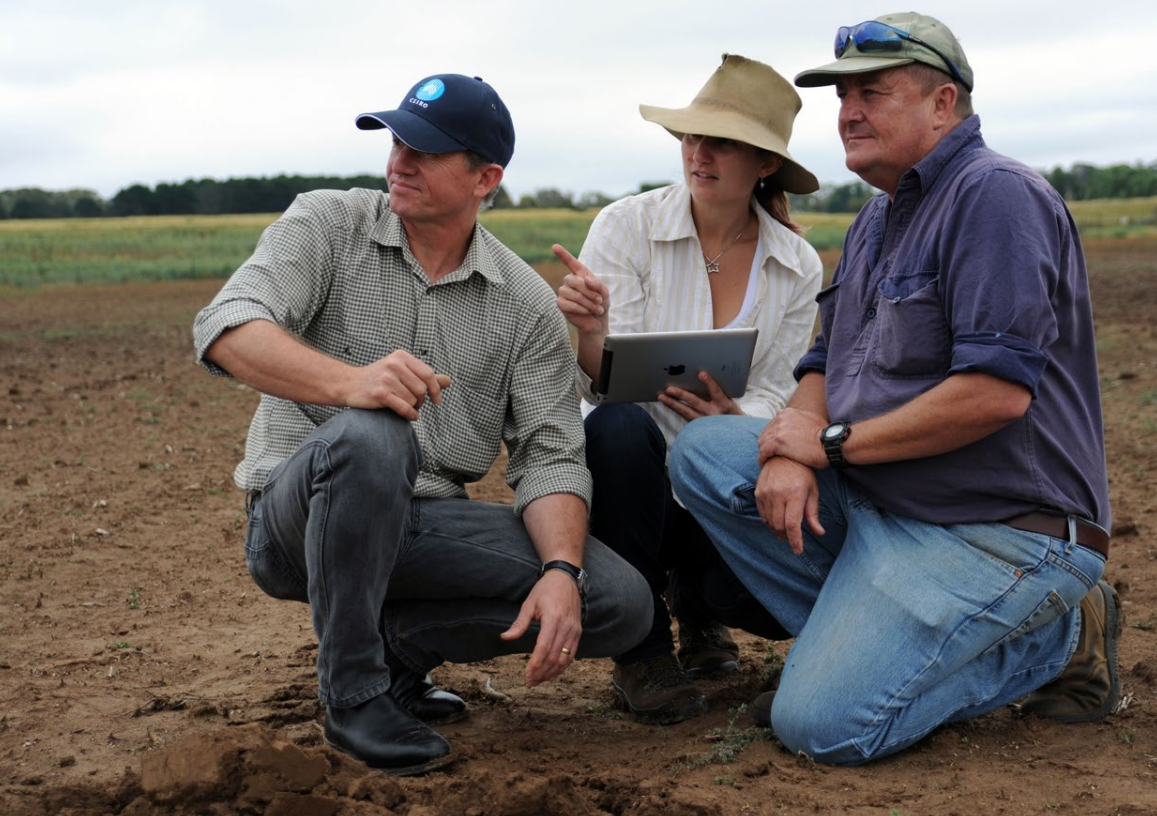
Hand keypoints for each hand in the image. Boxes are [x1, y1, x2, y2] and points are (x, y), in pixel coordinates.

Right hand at [342, 349, 449, 420]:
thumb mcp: (401, 371)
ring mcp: (386, 378)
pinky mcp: (380, 393)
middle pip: (422, 389)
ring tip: (404, 406)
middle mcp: (394, 364)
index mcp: (401, 356)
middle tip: (414, 404)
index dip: (436, 389)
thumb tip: (448, 381)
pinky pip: (405, 408)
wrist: (349, 384)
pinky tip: (409, 415)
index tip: (437, 400)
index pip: (428, 374)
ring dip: (413, 407)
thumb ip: (424, 376)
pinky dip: (410, 415)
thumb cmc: (377, 378)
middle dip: (421, 400)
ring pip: (413, 400)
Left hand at [499, 569, 582, 685]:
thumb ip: (519, 624)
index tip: (527, 675)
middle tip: (530, 682)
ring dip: (552, 672)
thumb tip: (505, 637)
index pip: (544, 648)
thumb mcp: (529, 604)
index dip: (535, 664)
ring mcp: (574, 630)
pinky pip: (572, 654)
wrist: (565, 578)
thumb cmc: (545, 590)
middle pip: (554, 657)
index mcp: (553, 619)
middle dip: (542, 672)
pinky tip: (553, 673)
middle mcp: (566, 627)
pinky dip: (563, 666)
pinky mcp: (578, 632)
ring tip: (539, 680)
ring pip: (565, 659)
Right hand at [553, 243, 609, 336]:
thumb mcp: (604, 292)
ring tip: (596, 309)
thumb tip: (585, 279)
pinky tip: (586, 312)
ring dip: (588, 302)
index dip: (563, 254)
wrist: (597, 321)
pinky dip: (580, 309)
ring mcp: (563, 292)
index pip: (571, 262)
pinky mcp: (561, 304)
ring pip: (573, 294)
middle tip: (599, 301)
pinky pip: (568, 304)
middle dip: (590, 292)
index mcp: (580, 275)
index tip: (554, 246)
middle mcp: (569, 281)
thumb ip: (597, 284)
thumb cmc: (600, 304)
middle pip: (575, 281)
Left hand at [658, 370, 741, 420]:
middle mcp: (714, 414)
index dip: (709, 382)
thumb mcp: (730, 401)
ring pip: (686, 412)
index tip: (700, 374)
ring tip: (661, 396)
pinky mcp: (698, 427)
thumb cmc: (730, 412)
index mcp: (724, 404)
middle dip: (681, 395)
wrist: (735, 433)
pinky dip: (675, 408)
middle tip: (669, 388)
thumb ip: (717, 391)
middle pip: (695, 402)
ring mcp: (705, 422)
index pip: (716, 391)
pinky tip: (666, 402)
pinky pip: (684, 416)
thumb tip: (699, 376)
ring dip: (672, 403)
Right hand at [755, 456, 824, 554]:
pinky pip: (762, 514)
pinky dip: (769, 522)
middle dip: (786, 536)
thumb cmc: (802, 472)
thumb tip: (819, 532)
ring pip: (769, 522)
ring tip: (785, 530)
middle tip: (793, 538)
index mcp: (795, 494)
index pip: (792, 524)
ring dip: (777, 530)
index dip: (795, 541)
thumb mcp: (812, 491)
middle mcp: (778, 494)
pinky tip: (776, 521)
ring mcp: (766, 493)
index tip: (798, 551)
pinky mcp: (758, 493)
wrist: (782, 455)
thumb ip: (813, 513)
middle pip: (779, 526)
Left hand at [757, 407, 826, 467]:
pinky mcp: (778, 442)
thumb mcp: (812, 419)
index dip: (772, 435)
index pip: (773, 424)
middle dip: (766, 443)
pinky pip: (763, 451)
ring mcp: (779, 429)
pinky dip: (762, 458)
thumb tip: (799, 422)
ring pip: (763, 441)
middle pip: (766, 432)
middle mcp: (782, 418)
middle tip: (768, 454)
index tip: (774, 444)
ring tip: (765, 460)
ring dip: (763, 451)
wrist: (831, 444)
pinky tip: (763, 464)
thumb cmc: (825, 436)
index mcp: (788, 412)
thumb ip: (801, 419)